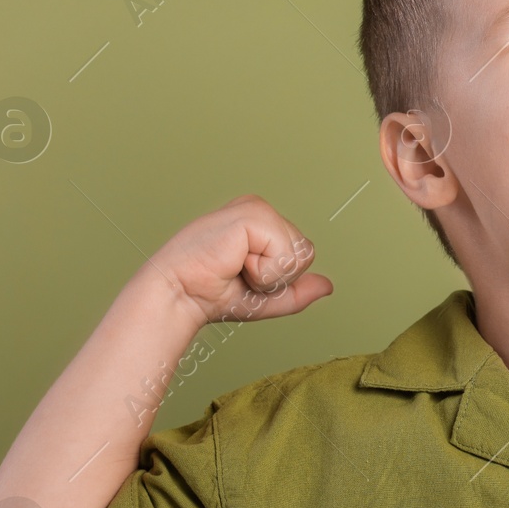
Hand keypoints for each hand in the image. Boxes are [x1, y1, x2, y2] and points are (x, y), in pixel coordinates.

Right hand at [147, 194, 332, 325]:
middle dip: (277, 277)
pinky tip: (233, 261)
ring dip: (270, 275)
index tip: (242, 276)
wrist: (180, 297)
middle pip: (306, 252)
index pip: (302, 253)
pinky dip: (263, 272)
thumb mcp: (264, 299)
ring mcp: (256, 208)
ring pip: (300, 254)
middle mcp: (259, 210)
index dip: (279, 278)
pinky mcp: (252, 214)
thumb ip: (297, 292)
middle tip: (239, 273)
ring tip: (235, 266)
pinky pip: (286, 254)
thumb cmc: (212, 295)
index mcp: (261, 223)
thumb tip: (328, 285)